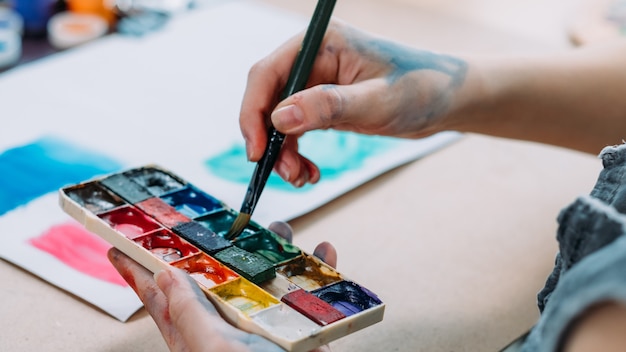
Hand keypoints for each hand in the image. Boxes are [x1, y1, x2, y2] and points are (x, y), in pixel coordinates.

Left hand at [108, 222, 336, 351]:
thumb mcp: (215, 350)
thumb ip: (189, 314)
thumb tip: (164, 276)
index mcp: (195, 334)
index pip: (159, 296)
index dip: (137, 269)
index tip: (118, 244)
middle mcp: (226, 327)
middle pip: (214, 276)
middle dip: (216, 244)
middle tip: (213, 220)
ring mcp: (263, 326)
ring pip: (263, 277)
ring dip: (274, 250)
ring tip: (281, 228)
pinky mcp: (297, 330)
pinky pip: (306, 293)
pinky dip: (317, 271)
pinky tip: (323, 252)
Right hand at [240, 20, 468, 186]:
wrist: (447, 101)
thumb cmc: (422, 89)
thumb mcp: (376, 101)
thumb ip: (328, 106)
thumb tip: (279, 118)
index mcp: (322, 44)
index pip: (268, 74)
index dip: (253, 112)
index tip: (257, 150)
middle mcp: (314, 60)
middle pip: (268, 98)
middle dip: (269, 138)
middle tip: (282, 172)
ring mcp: (318, 82)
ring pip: (279, 119)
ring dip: (282, 152)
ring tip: (301, 177)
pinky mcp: (325, 103)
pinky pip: (296, 129)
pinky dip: (296, 153)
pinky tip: (309, 171)